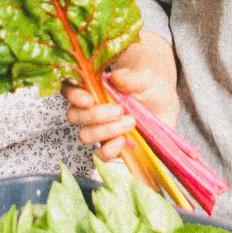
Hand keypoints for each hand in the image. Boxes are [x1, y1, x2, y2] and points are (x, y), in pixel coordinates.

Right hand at [65, 33, 176, 159]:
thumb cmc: (148, 86)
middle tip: (119, 110)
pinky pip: (100, 155)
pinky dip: (108, 150)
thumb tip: (116, 78)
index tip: (88, 99)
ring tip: (130, 121)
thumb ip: (132, 77)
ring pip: (85, 135)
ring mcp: (98, 129)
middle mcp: (89, 109)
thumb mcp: (145, 78)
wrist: (161, 103)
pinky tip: (122, 141)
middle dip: (95, 115)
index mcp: (91, 87)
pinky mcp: (110, 146)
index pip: (69, 89)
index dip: (73, 95)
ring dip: (105, 131)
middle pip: (74, 115)